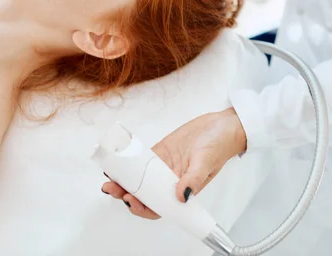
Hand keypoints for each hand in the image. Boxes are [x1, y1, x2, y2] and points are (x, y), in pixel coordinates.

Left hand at [102, 107, 246, 218]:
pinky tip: (118, 162)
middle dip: (126, 194)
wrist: (222, 125)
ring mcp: (164, 167)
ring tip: (109, 177)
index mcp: (182, 190)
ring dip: (124, 180)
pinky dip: (129, 163)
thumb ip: (194, 180)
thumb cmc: (220, 145)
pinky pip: (141, 160)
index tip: (130, 200)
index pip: (159, 206)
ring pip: (139, 178)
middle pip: (144, 194)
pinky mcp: (161, 153)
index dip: (142, 207)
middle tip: (111, 188)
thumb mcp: (206, 163)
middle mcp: (170, 182)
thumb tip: (181, 196)